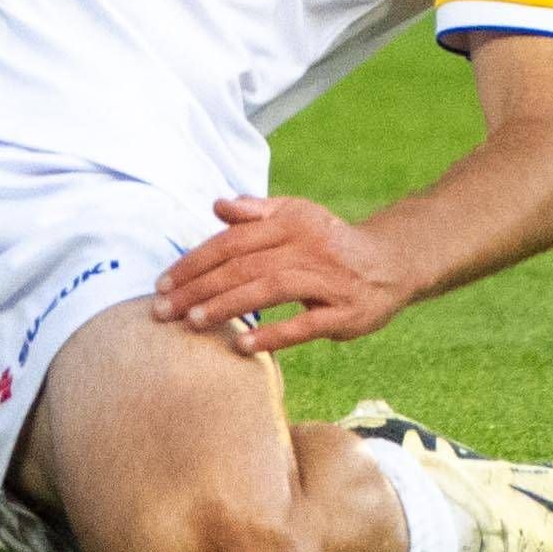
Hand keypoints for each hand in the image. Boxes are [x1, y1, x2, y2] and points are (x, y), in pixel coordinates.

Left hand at [151, 193, 423, 353]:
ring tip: (193, 322)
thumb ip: (256, 213)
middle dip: (199, 288)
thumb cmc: (329, 242)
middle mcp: (308, 248)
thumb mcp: (297, 217)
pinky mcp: (345, 313)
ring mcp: (328, 281)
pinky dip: (273, 335)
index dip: (195, 261)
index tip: (163, 283)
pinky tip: (242, 345)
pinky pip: (306, 325)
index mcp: (291, 223)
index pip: (233, 241)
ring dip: (228, 305)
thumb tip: (217, 206)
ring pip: (271, 289)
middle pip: (245, 266)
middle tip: (164, 310)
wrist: (389, 263)